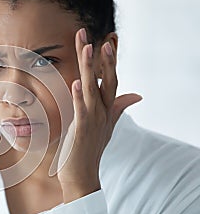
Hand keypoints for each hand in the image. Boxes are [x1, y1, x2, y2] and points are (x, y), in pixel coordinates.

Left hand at [57, 28, 141, 202]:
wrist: (81, 176)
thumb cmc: (88, 149)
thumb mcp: (105, 126)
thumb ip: (118, 108)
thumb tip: (136, 95)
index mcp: (106, 110)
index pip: (111, 81)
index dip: (109, 62)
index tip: (104, 42)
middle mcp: (103, 113)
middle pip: (106, 81)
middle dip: (103, 59)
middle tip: (100, 38)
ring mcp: (94, 121)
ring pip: (93, 90)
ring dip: (89, 69)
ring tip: (87, 48)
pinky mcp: (82, 131)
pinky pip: (82, 110)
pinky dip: (80, 97)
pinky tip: (77, 83)